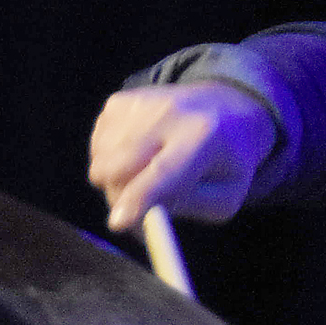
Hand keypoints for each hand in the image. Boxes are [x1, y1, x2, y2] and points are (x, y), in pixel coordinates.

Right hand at [88, 80, 278, 230]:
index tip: (119, 223)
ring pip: (102, 159)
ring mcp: (141, 104)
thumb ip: (187, 207)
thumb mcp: (225, 195)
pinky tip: (139, 154)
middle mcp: (170, 114)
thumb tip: (142, 216)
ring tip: (147, 175)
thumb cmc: (227, 160)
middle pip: (119, 166)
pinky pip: (97, 145)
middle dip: (120, 198)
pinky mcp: (120, 101)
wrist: (226, 107)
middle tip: (139, 208)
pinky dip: (111, 158)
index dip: (139, 198)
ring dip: (116, 179)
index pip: (164, 171)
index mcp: (204, 137)